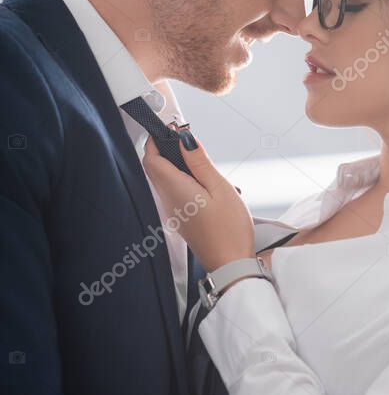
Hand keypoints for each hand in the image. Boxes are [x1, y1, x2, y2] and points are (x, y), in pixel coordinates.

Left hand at [142, 136, 253, 270]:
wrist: (230, 265)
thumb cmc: (229, 230)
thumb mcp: (220, 188)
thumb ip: (200, 162)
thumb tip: (186, 139)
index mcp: (175, 189)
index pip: (151, 158)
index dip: (157, 140)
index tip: (174, 129)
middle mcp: (168, 200)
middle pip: (155, 168)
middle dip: (167, 149)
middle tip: (189, 141)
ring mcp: (173, 211)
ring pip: (164, 179)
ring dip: (178, 165)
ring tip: (202, 162)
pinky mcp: (181, 218)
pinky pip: (174, 191)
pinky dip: (184, 179)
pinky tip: (205, 183)